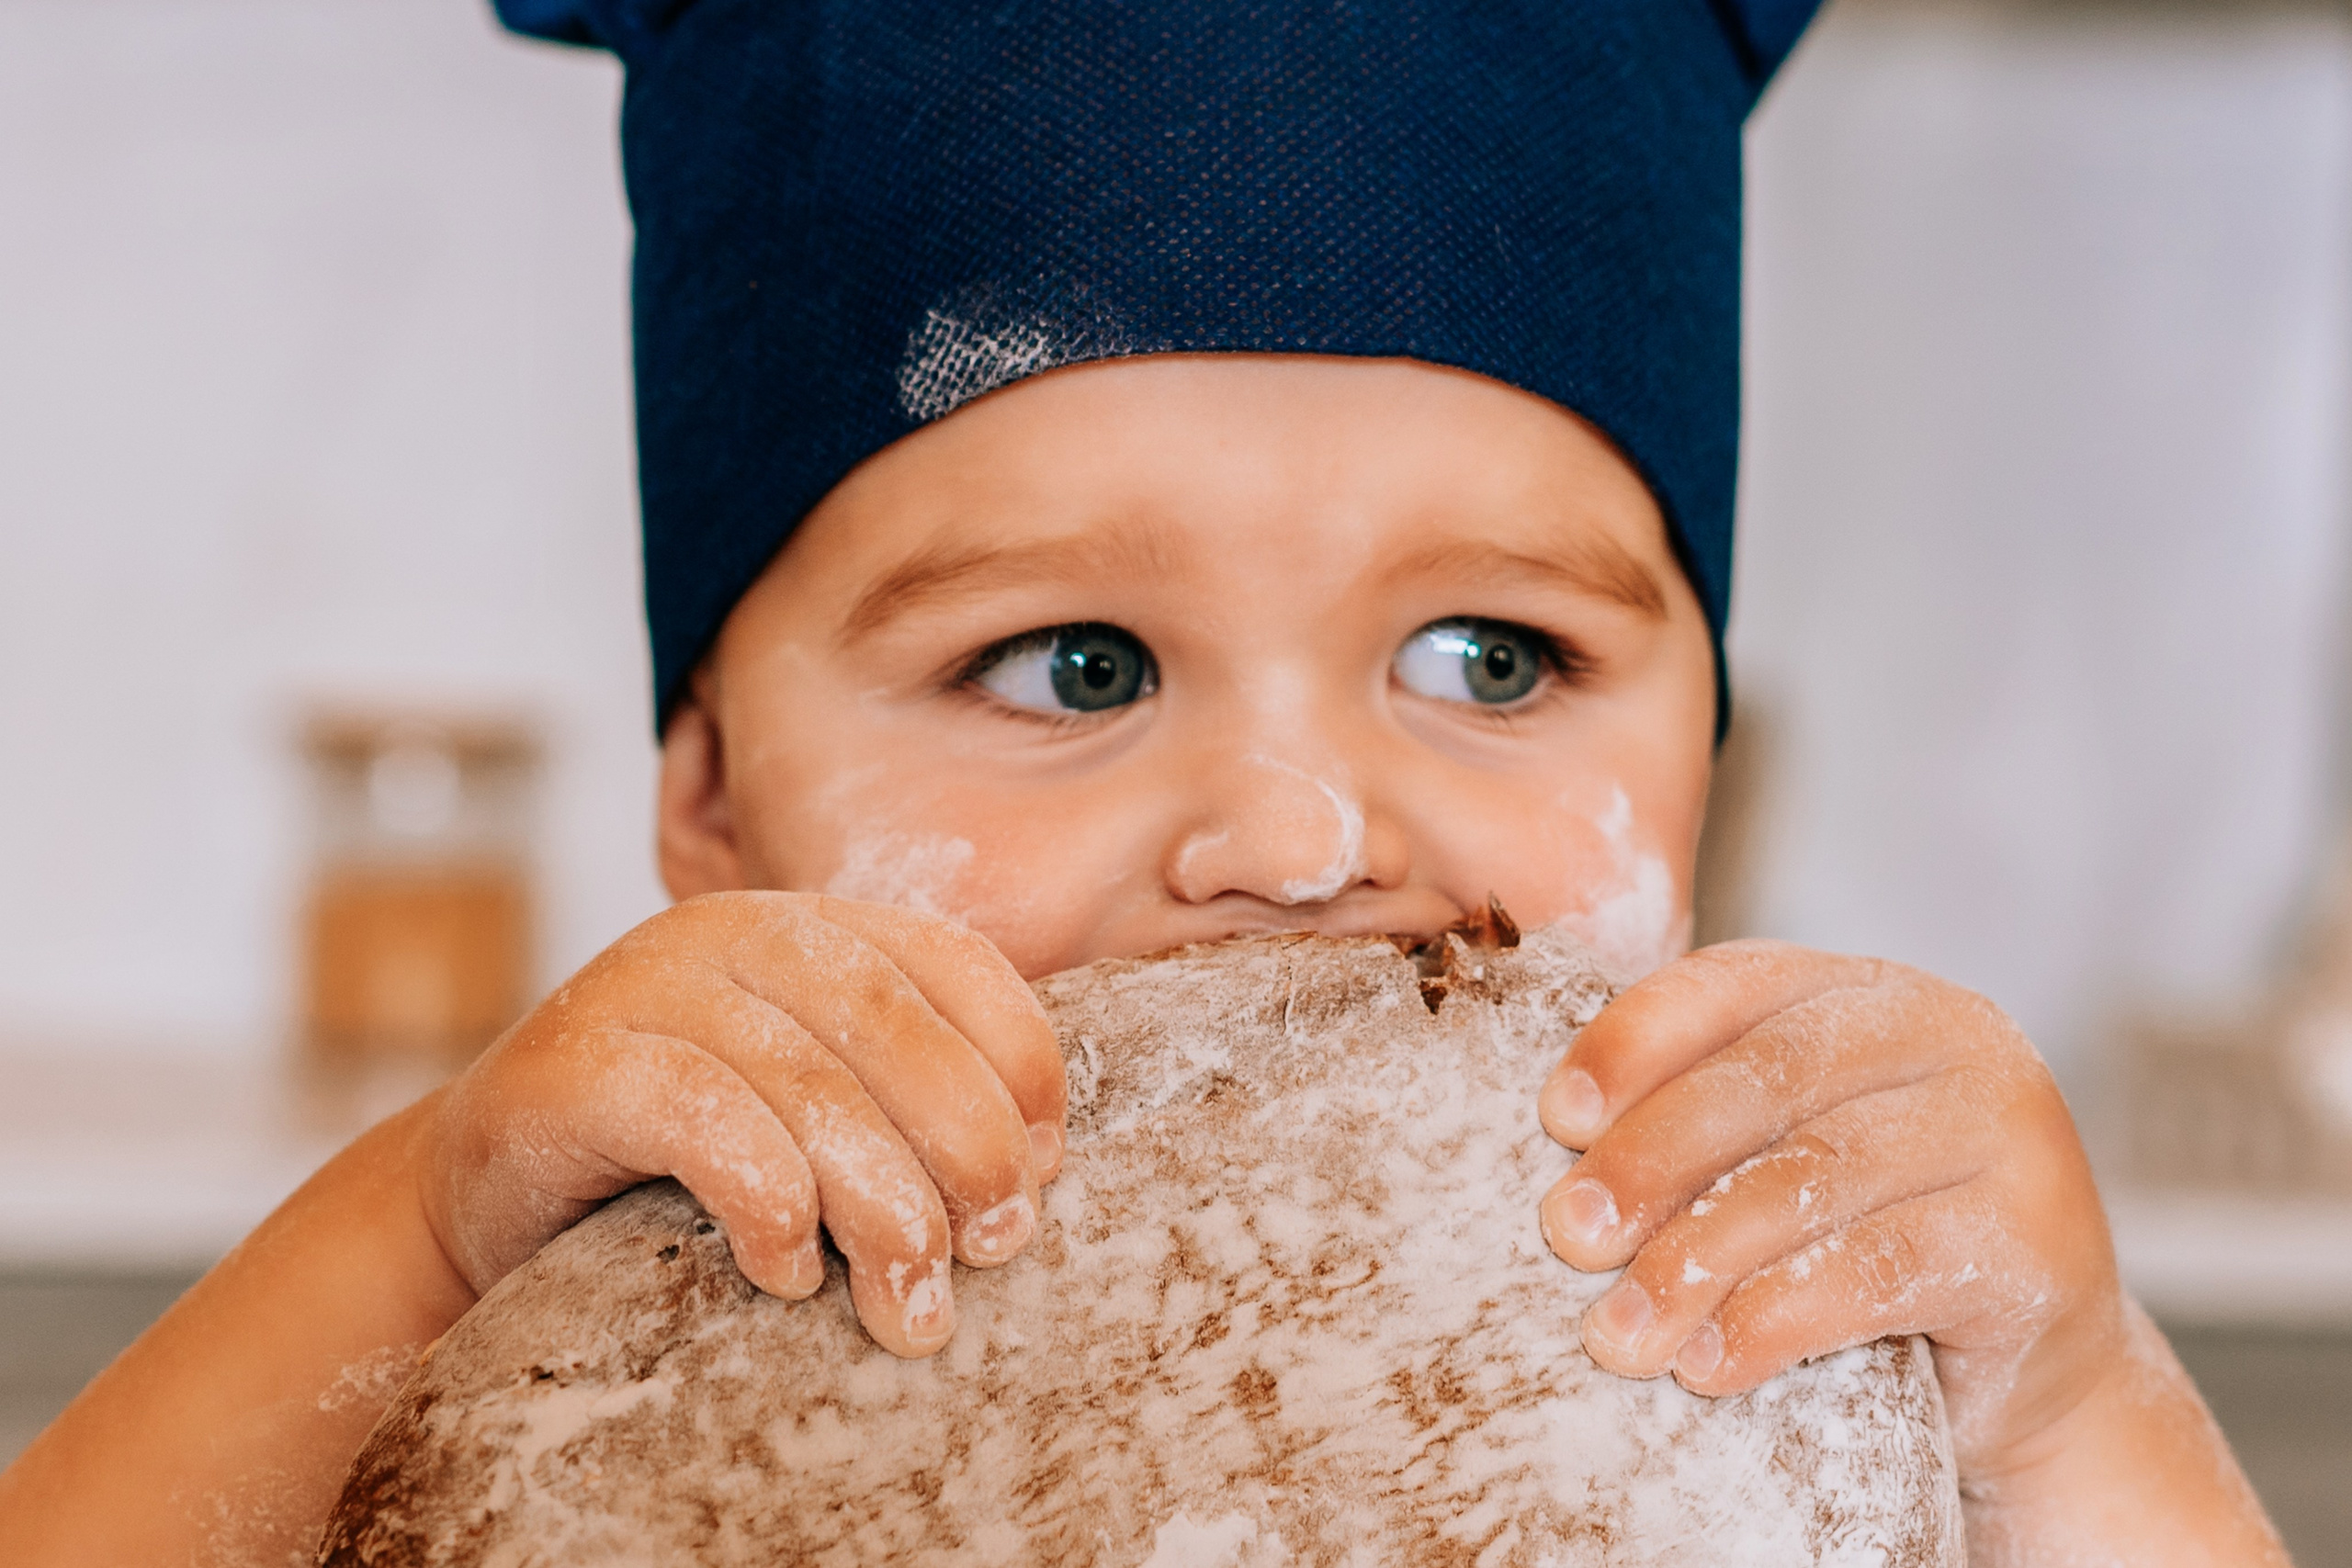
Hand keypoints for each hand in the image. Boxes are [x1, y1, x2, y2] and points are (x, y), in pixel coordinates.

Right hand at [418, 893, 1065, 1357]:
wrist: (484, 1197)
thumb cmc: (678, 1167)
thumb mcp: (809, 1114)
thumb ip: (902, 1104)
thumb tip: (1037, 1172)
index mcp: (813, 927)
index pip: (959, 964)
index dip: (1023, 1067)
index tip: (1047, 1173)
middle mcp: (735, 932)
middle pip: (897, 1029)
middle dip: (968, 1149)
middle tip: (995, 1251)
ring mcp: (645, 984)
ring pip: (811, 1085)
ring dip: (884, 1208)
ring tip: (909, 1307)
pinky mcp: (575, 1061)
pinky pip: (705, 1121)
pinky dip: (768, 1204)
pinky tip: (787, 1273)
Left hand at [1536, 940, 2121, 1477]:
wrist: (2023, 1373)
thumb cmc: (1864, 1241)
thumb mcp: (1778, 1157)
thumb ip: (1698, 1122)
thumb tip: (1559, 1151)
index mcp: (1867, 989)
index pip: (1729, 985)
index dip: (1632, 1044)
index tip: (1554, 1118)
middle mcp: (1950, 1033)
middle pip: (1767, 1079)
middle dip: (1650, 1160)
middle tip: (1565, 1234)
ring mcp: (2010, 1129)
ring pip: (1816, 1178)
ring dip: (1696, 1259)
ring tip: (1620, 1330)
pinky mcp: (2037, 1238)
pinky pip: (1880, 1270)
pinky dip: (1777, 1319)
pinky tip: (1711, 1363)